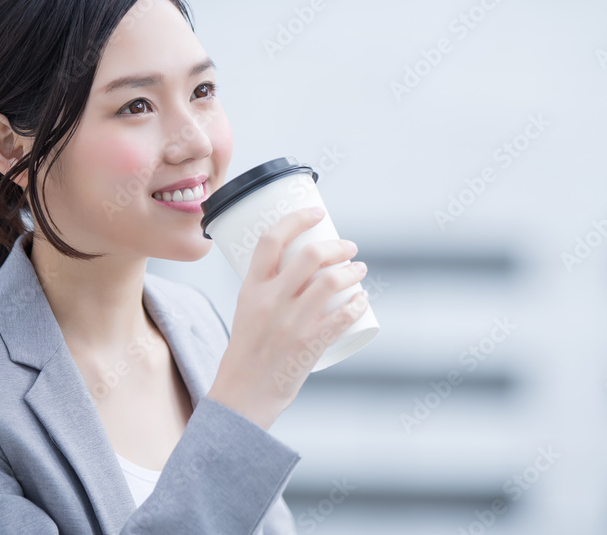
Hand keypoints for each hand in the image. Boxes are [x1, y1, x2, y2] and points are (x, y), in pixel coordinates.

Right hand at [205, 206, 368, 429]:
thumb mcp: (247, 311)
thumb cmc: (248, 351)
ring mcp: (290, 323)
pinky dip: (358, 304)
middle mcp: (270, 301)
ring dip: (353, 271)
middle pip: (310, 256)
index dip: (297, 219)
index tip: (317, 212)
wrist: (243, 395)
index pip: (271, 240)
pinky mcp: (308, 345)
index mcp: (250, 289)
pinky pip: (342, 316)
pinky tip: (363, 300)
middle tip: (350, 248)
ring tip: (360, 270)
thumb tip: (306, 269)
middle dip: (338, 246)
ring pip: (331, 282)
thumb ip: (270, 289)